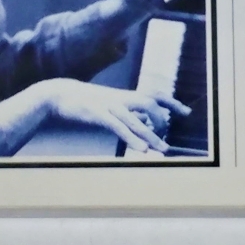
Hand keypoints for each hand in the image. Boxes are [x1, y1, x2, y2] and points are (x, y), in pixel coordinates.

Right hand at [42, 78, 190, 152]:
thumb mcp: (108, 104)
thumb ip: (126, 111)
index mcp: (123, 96)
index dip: (171, 102)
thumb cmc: (83, 102)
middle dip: (163, 118)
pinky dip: (130, 138)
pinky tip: (140, 149)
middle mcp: (120, 99)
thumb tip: (142, 120)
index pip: (153, 95)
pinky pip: (118, 127)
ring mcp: (109, 105)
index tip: (186, 112)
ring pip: (135, 120)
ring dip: (150, 135)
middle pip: (149, 102)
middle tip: (171, 135)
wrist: (59, 95)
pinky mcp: (98, 114)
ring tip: (162, 149)